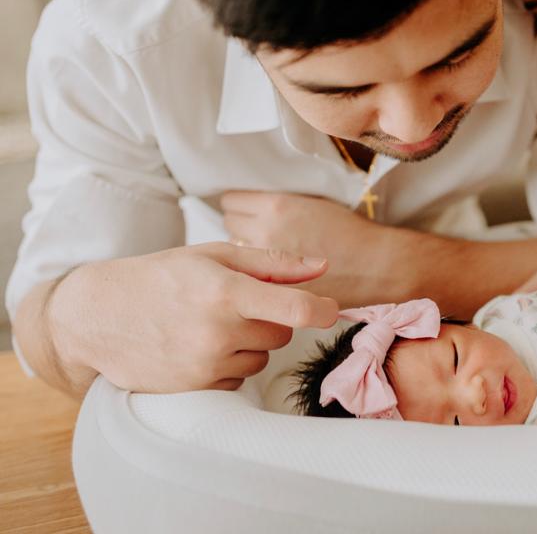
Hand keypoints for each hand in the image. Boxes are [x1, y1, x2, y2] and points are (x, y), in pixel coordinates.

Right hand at [50, 243, 338, 392]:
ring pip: (262, 356)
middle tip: (235, 304)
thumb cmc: (161, 277)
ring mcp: (205, 363)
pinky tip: (199, 346)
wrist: (96, 316)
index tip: (333, 310)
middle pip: (281, 333)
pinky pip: (239, 377)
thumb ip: (273, 262)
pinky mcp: (196, 387)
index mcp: (225, 291)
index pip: (295, 309)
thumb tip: (323, 266)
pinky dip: (230, 363)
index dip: (323, 310)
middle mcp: (217, 331)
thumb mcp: (214, 256)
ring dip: (249, 342)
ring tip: (210, 323)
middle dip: (270, 319)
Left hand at [221, 191, 383, 299]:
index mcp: (277, 206)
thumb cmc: (350, 232)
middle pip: (229, 226)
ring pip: (236, 254)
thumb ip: (278, 204)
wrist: (377, 265)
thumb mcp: (312, 203)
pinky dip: (255, 277)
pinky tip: (270, 275)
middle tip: (254, 232)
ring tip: (262, 255)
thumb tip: (250, 208)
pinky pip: (250, 279)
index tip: (245, 211)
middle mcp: (266, 232)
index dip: (239, 206)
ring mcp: (267, 263)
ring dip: (244, 253)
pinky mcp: (274, 288)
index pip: (231, 201)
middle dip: (240, 227)